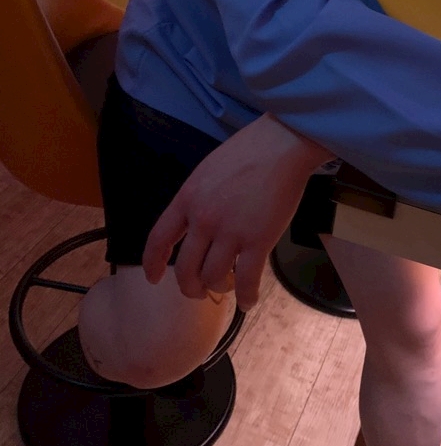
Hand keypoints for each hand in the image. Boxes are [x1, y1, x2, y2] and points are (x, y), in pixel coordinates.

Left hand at [142, 114, 332, 309]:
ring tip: (229, 286)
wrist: (281, 145)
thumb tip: (196, 224)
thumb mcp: (208, 171)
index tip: (155, 278)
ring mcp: (230, 232)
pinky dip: (245, 296)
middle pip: (185, 270)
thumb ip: (197, 199)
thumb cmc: (250, 151)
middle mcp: (204, 219)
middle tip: (200, 290)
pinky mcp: (258, 240)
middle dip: (191, 287)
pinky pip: (246, 280)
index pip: (159, 240)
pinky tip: (248, 300)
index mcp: (187, 199)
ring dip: (219, 289)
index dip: (153, 264)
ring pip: (213, 278)